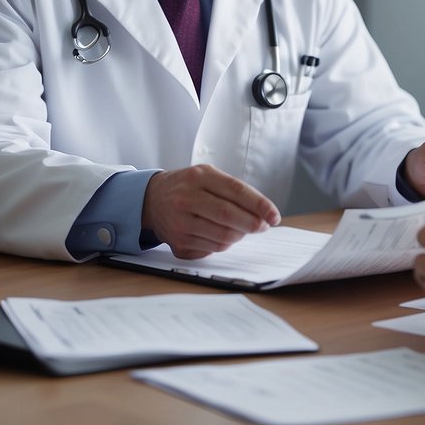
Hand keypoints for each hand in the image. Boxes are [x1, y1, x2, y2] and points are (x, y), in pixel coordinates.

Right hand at [142, 164, 280, 258]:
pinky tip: (220, 234)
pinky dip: (223, 244)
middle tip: (264, 226)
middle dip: (253, 224)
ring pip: (223, 237)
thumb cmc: (187, 187)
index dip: (259, 205)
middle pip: (228, 216)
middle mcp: (186, 199)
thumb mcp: (207, 176)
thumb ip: (234, 190)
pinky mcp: (178, 244)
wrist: (151, 200)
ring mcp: (180, 223)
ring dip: (239, 235)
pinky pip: (212, 249)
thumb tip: (263, 213)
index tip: (274, 216)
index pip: (236, 191)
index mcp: (198, 177)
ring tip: (241, 229)